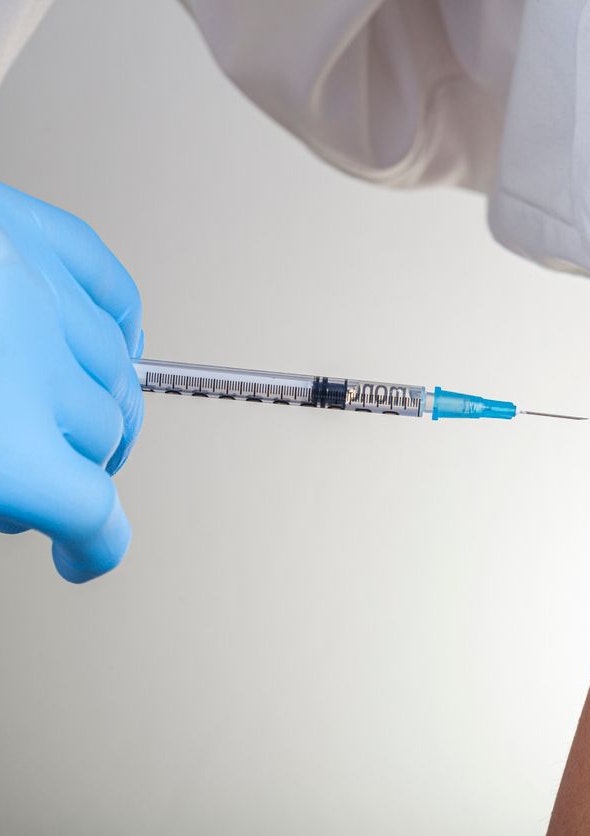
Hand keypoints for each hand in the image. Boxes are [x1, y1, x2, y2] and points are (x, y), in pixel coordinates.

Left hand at [0, 183, 143, 580]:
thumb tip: (1, 497)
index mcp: (4, 444)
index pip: (93, 512)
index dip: (96, 543)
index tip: (85, 552)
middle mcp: (38, 369)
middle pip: (104, 442)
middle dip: (77, 470)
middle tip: (35, 484)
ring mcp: (42, 295)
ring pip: (115, 374)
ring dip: (97, 408)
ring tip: (55, 420)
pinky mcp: (31, 234)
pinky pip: (112, 292)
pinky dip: (117, 328)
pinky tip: (101, 346)